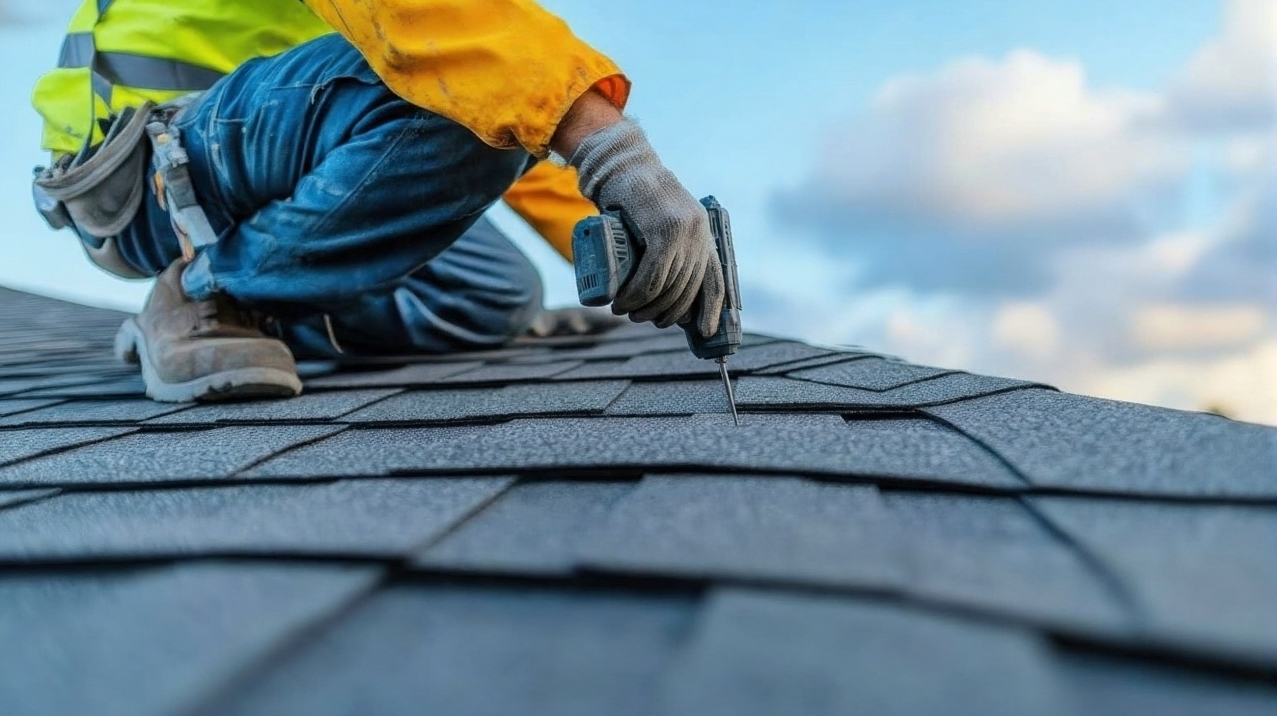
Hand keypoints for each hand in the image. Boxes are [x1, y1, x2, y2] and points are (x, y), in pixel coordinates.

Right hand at [567, 120, 723, 335]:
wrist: (623, 164)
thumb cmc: (636, 199)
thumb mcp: (660, 223)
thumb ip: (668, 246)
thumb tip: (663, 287)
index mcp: (703, 234)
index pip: (716, 279)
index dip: (713, 310)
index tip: (706, 333)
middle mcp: (698, 233)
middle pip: (687, 288)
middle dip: (665, 312)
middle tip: (642, 319)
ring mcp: (682, 230)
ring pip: (668, 284)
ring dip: (645, 306)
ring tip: (626, 312)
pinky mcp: (662, 228)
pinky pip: (653, 273)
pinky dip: (637, 293)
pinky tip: (624, 302)